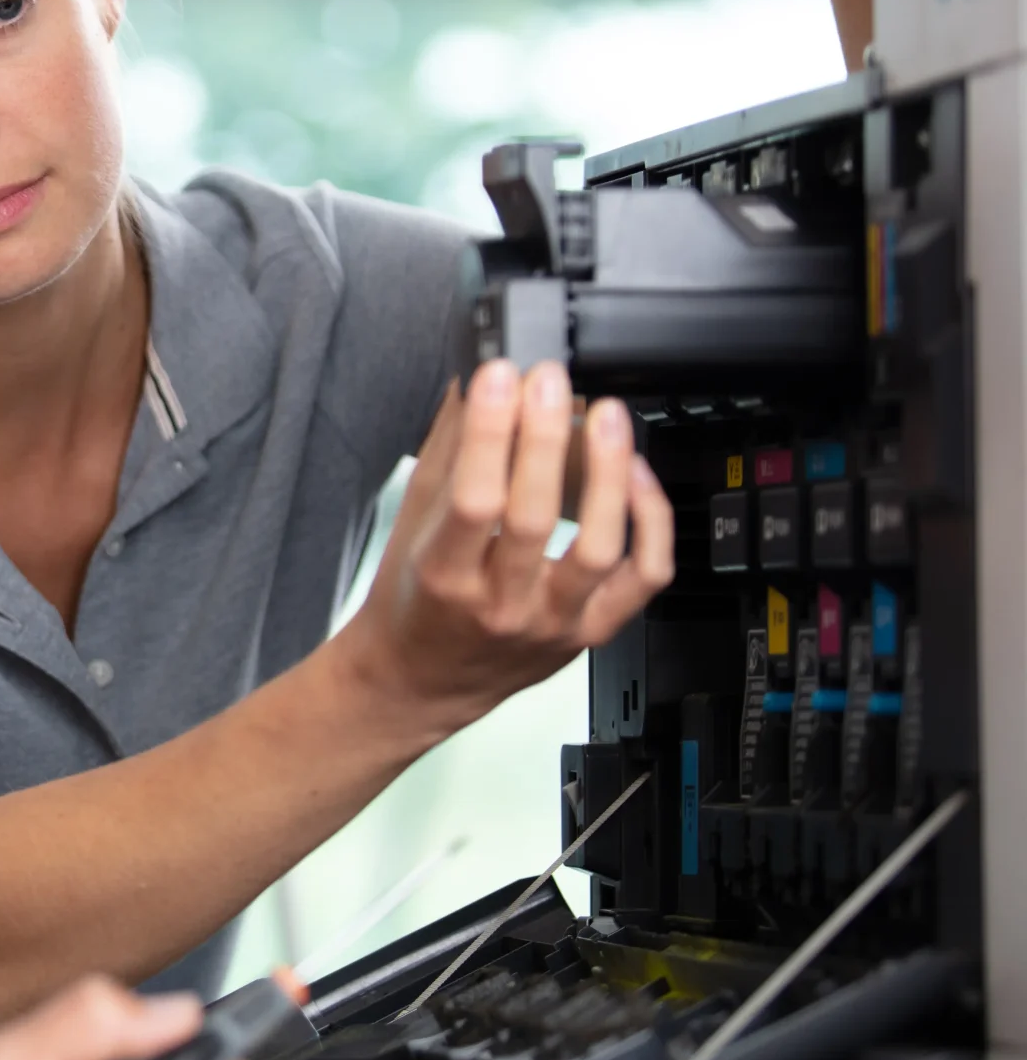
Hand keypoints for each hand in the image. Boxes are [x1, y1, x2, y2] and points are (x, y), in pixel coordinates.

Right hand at [336, 358, 673, 740]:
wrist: (420, 680)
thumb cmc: (414, 605)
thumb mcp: (410, 526)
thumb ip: (446, 454)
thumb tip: (476, 385)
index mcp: (444, 579)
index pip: (474, 501)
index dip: (490, 434)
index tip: (497, 378)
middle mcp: (501, 606)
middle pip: (536, 518)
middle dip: (546, 437)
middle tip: (549, 382)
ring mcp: (553, 622)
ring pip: (599, 549)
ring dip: (608, 474)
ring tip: (605, 418)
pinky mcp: (591, 631)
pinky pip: (642, 577)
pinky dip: (649, 522)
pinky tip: (635, 477)